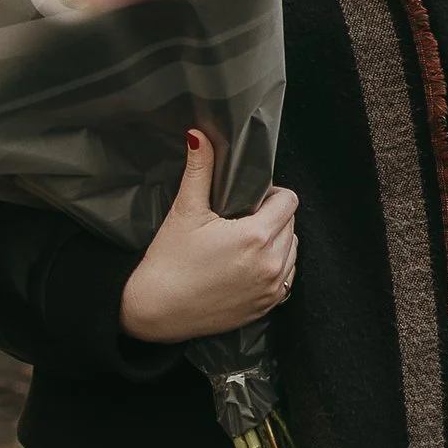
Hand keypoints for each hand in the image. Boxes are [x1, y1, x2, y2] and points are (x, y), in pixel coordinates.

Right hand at [119, 133, 298, 342]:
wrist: (155, 311)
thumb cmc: (168, 263)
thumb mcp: (185, 211)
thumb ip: (199, 170)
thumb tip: (198, 136)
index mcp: (256, 237)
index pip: (288, 201)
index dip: (271, 194)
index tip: (250, 199)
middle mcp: (271, 264)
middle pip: (291, 225)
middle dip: (272, 218)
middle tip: (241, 221)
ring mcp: (271, 289)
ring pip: (292, 251)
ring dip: (276, 243)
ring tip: (244, 244)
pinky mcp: (266, 307)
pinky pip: (286, 279)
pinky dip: (274, 268)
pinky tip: (247, 266)